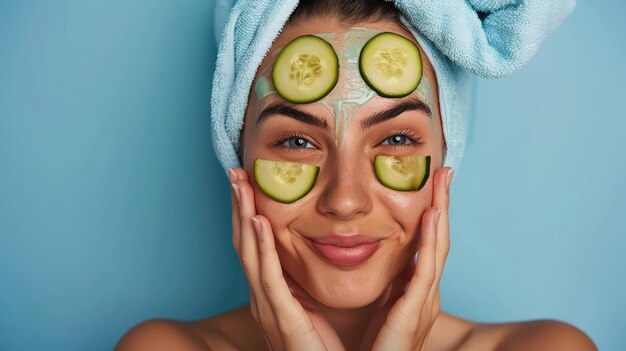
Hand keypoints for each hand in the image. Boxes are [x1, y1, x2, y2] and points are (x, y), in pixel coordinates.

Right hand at [228, 168, 344, 350]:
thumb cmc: (323, 346)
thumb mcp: (311, 304)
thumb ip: (306, 279)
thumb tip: (321, 247)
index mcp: (269, 293)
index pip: (253, 244)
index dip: (247, 212)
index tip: (247, 182)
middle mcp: (261, 297)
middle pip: (243, 242)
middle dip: (238, 206)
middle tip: (235, 172)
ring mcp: (267, 307)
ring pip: (249, 253)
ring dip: (244, 216)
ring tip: (241, 185)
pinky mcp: (281, 317)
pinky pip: (268, 277)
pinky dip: (261, 247)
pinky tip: (259, 222)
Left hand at [368, 167, 453, 350]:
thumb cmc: (372, 348)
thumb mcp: (379, 307)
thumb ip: (382, 284)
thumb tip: (367, 254)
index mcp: (415, 291)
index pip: (426, 243)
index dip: (431, 213)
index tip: (431, 183)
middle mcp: (426, 294)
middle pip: (439, 239)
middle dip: (443, 204)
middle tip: (446, 171)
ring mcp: (424, 302)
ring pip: (438, 248)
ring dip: (442, 212)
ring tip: (444, 181)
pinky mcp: (414, 312)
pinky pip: (426, 269)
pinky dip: (431, 240)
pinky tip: (433, 215)